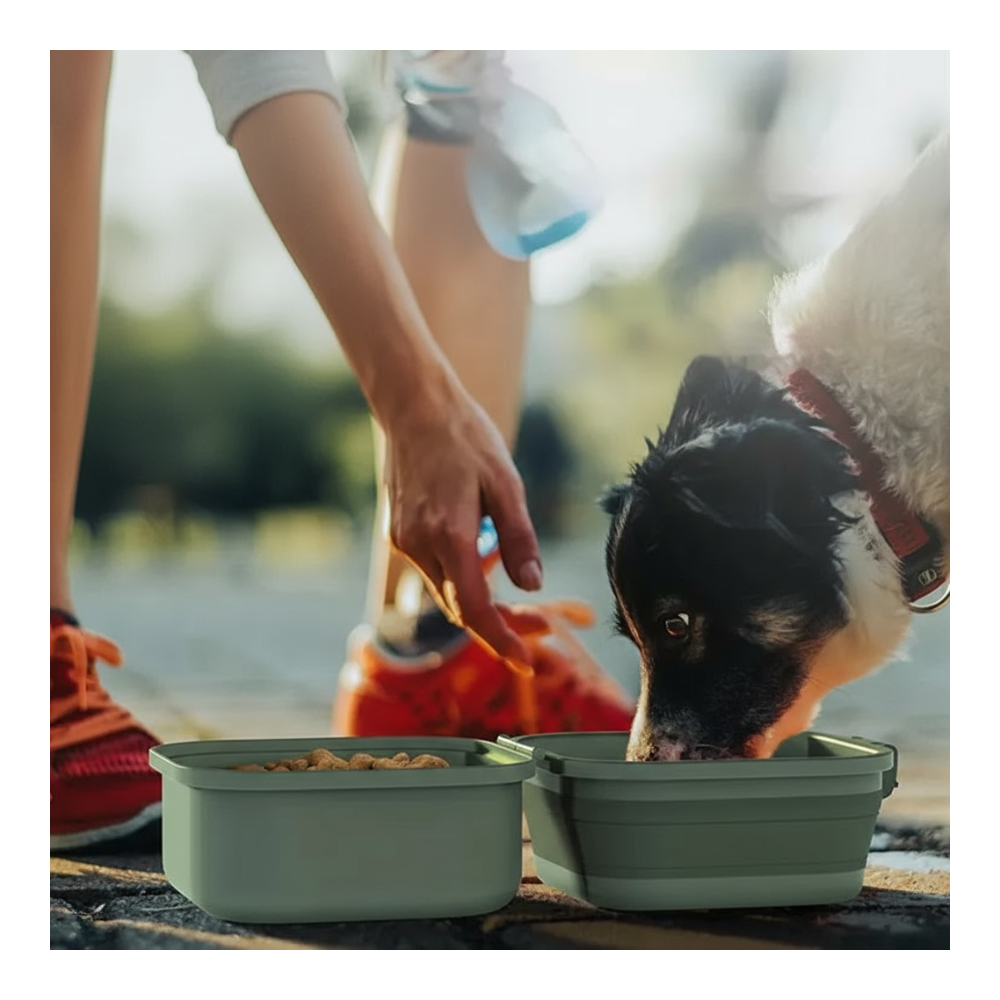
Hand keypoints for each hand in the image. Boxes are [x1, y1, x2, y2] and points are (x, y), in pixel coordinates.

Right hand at [382, 380, 541, 665]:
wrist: (413, 407)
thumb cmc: (466, 437)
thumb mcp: (506, 483)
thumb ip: (519, 538)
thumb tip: (532, 586)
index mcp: (450, 534)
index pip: (474, 608)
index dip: (500, 640)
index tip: (525, 661)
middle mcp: (420, 544)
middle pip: (460, 607)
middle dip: (499, 624)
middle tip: (540, 626)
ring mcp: (403, 540)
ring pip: (445, 590)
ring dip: (479, 599)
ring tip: (515, 587)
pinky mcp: (398, 532)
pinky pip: (433, 568)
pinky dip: (460, 574)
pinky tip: (481, 552)